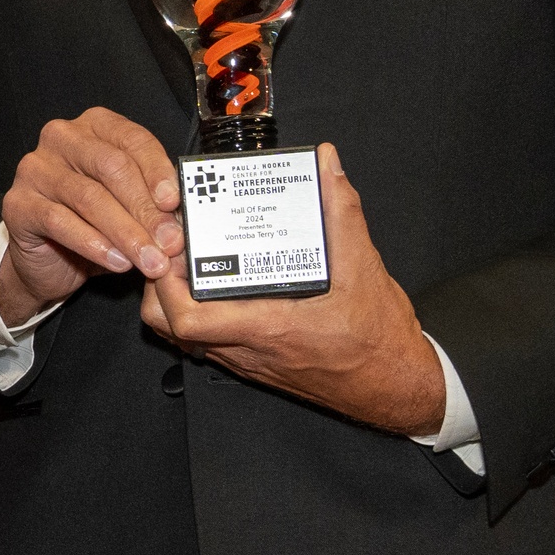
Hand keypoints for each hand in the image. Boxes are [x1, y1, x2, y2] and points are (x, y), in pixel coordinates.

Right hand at [0, 110, 184, 322]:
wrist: (48, 261)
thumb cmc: (94, 224)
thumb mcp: (129, 207)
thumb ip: (151, 203)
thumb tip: (181, 220)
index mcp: (94, 126)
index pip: (132, 140)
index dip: (158, 171)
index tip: (175, 202)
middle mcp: (61, 139)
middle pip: (111, 167)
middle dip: (145, 209)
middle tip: (169, 242)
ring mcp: (34, 169)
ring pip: (89, 197)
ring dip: (126, 233)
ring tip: (149, 260)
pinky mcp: (17, 203)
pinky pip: (59, 221)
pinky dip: (93, 244)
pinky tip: (117, 262)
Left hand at [144, 144, 447, 434]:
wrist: (396, 385)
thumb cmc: (380, 341)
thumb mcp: (365, 268)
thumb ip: (342, 214)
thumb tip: (328, 168)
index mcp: (268, 329)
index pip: (190, 321)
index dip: (166, 288)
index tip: (171, 252)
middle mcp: (249, 350)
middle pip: (171, 328)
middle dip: (159, 288)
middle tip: (173, 250)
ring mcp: (248, 360)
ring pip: (185, 338)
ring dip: (175, 301)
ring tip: (188, 261)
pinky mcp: (255, 363)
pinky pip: (208, 342)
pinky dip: (198, 313)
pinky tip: (215, 285)